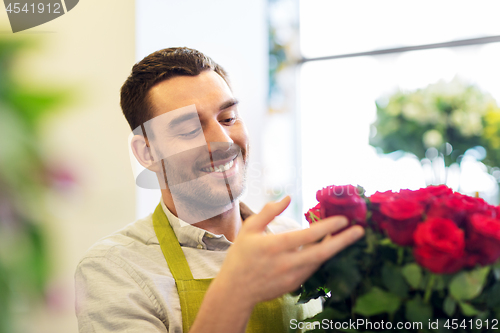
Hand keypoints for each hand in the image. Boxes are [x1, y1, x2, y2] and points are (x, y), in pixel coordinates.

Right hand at [215, 196, 364, 308]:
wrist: (236, 290)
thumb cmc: (241, 256)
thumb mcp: (249, 229)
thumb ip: (269, 211)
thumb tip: (287, 198)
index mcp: (275, 246)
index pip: (307, 235)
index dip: (327, 227)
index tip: (343, 219)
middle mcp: (287, 263)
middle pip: (322, 252)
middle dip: (343, 241)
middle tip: (360, 231)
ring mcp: (292, 276)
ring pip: (320, 260)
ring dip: (333, 247)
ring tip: (344, 235)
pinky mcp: (294, 284)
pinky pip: (312, 268)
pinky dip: (320, 256)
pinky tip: (325, 246)